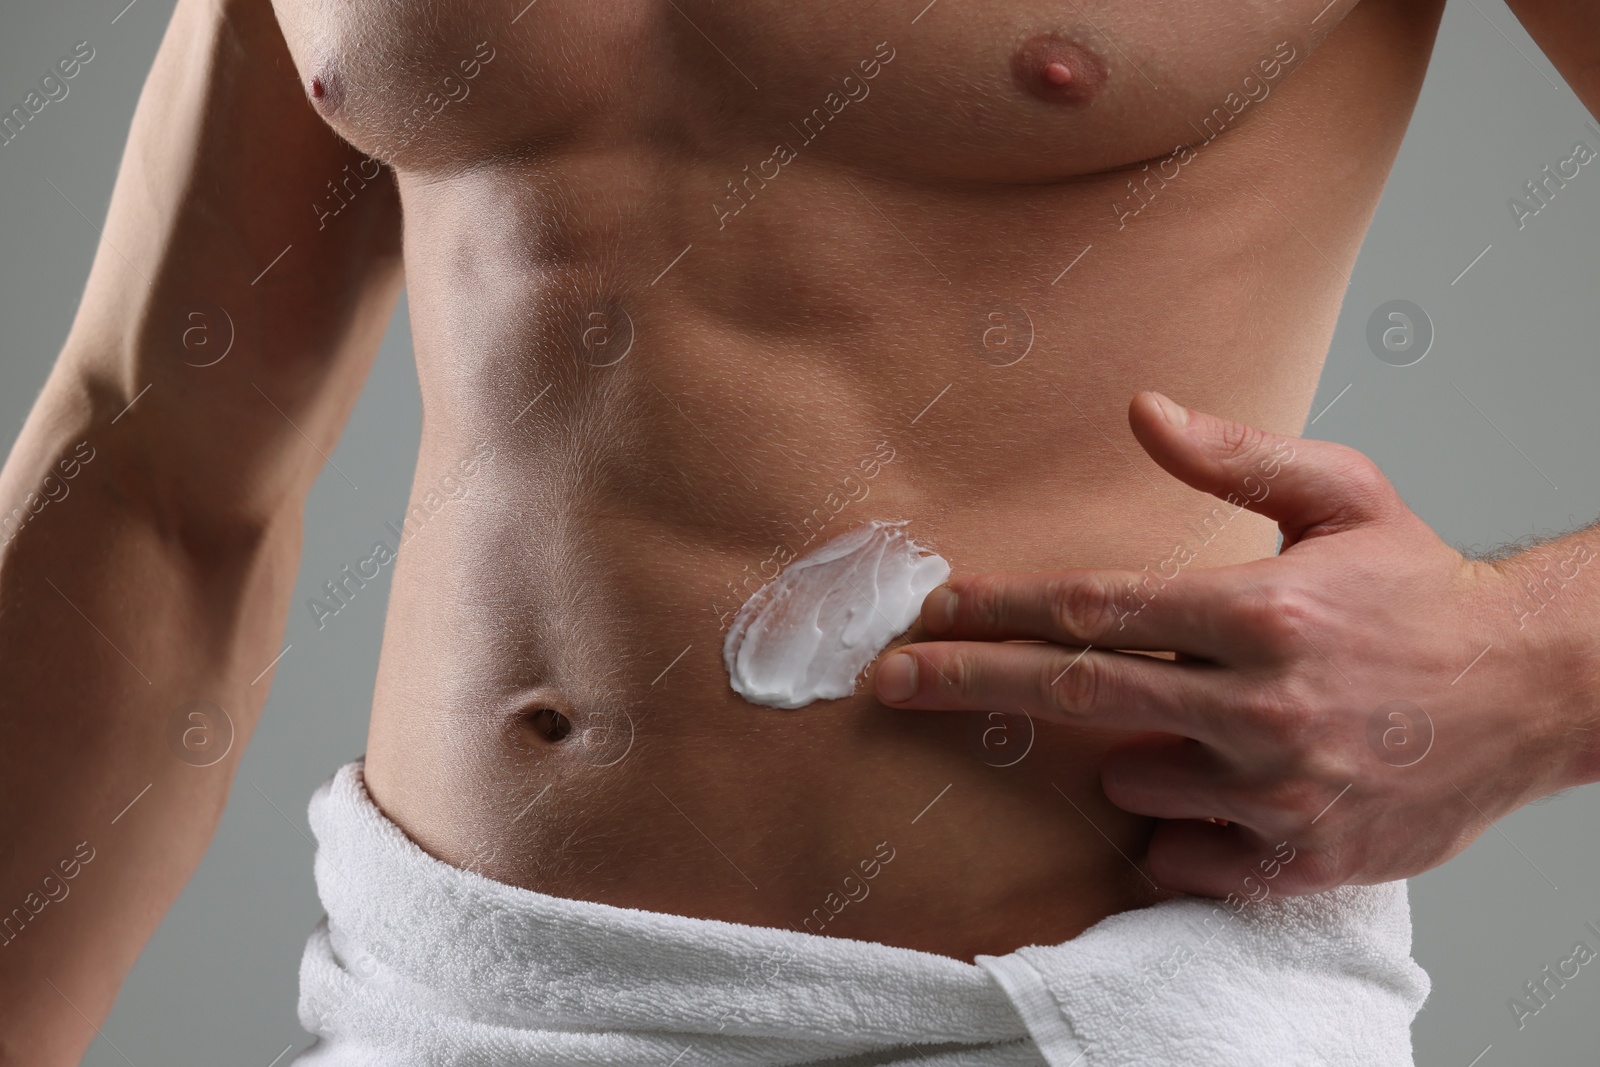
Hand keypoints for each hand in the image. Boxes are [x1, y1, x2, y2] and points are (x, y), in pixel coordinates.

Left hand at [872, 392, 1598, 896]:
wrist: (1537, 692)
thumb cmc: (1427, 594)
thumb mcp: (1345, 495)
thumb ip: (1235, 457)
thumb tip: (1141, 410)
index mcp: (1261, 608)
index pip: (1092, 605)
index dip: (996, 606)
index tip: (928, 609)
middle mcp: (1261, 704)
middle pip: (1073, 692)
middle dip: (965, 681)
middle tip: (888, 681)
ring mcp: (1278, 791)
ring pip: (1128, 779)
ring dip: (1129, 750)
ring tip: (1199, 720)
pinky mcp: (1298, 860)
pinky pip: (1178, 855)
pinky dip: (1174, 824)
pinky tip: (1218, 785)